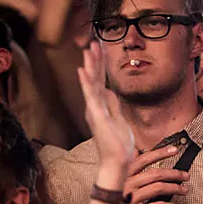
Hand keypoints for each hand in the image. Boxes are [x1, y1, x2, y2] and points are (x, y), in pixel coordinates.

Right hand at [77, 43, 134, 168]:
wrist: (118, 161)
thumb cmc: (119, 144)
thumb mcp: (119, 119)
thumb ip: (114, 104)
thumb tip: (110, 90)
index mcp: (101, 106)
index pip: (100, 80)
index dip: (100, 65)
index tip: (101, 49)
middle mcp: (94, 106)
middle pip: (95, 78)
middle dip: (95, 60)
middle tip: (94, 42)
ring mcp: (94, 110)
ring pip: (91, 83)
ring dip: (91, 65)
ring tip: (89, 49)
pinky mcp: (96, 115)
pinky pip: (90, 96)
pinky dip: (86, 82)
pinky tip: (83, 70)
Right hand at [114, 147, 188, 203]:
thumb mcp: (114, 183)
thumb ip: (127, 168)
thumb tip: (136, 152)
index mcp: (122, 176)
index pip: (143, 160)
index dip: (160, 153)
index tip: (174, 150)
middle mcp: (126, 185)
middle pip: (155, 174)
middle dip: (174, 173)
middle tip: (185, 175)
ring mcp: (130, 199)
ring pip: (159, 188)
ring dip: (175, 188)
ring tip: (183, 190)